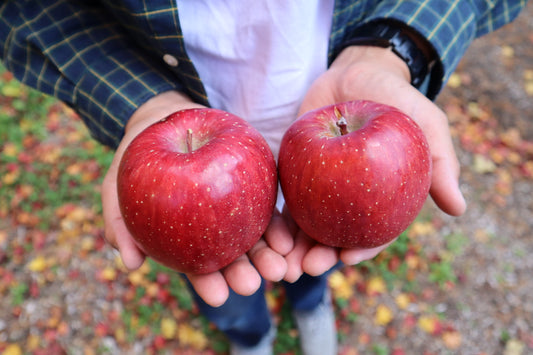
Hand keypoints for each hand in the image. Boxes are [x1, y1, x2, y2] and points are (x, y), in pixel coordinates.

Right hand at [101, 91, 292, 305]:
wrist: (164, 117)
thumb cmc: (137, 157)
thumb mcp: (117, 186)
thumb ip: (119, 222)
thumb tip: (129, 264)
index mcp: (185, 237)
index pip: (197, 266)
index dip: (206, 283)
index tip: (218, 297)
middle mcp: (213, 227)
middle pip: (232, 256)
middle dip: (244, 274)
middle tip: (253, 284)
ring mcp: (235, 207)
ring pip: (255, 237)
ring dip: (268, 255)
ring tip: (280, 269)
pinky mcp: (252, 183)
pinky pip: (268, 206)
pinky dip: (277, 224)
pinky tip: (286, 239)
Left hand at [283, 46, 465, 280]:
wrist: (358, 72)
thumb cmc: (398, 100)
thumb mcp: (427, 125)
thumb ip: (441, 163)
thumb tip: (459, 209)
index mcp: (383, 198)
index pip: (374, 231)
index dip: (361, 248)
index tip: (346, 258)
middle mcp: (351, 199)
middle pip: (334, 235)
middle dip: (320, 256)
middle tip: (305, 268)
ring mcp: (321, 187)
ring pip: (306, 224)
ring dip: (293, 247)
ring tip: (281, 263)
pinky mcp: (297, 170)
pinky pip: (284, 197)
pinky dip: (276, 217)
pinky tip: (267, 233)